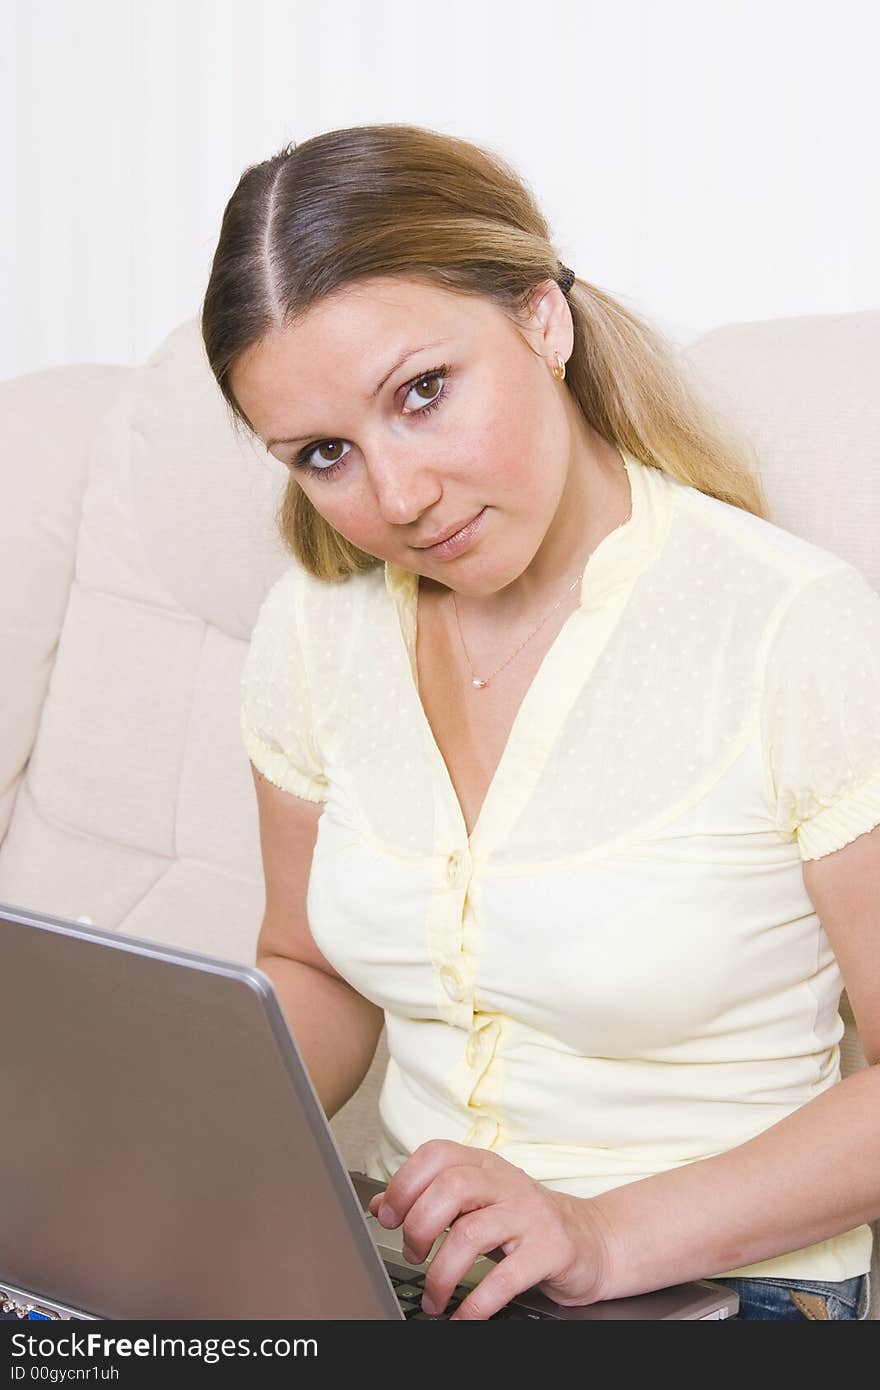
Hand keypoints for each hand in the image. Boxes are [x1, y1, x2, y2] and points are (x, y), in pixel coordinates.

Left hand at [367, 1139, 615, 1319]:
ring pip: (472, 1233)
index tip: (390, 1217)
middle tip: (412, 1255)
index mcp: (484, 1165)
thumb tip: (381, 1206)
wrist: (591, 1240)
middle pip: (451, 1188)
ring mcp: (530, 1214)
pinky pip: (506, 1277)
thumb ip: (431, 1200)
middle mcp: (506, 1183)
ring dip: (441, 1274)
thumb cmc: (523, 1222)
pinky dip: (477, 1303)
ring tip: (434, 1298)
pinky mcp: (550, 1249)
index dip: (405, 1183)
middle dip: (419, 1227)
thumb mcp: (478, 1202)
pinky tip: (464, 1316)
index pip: (436, 1154)